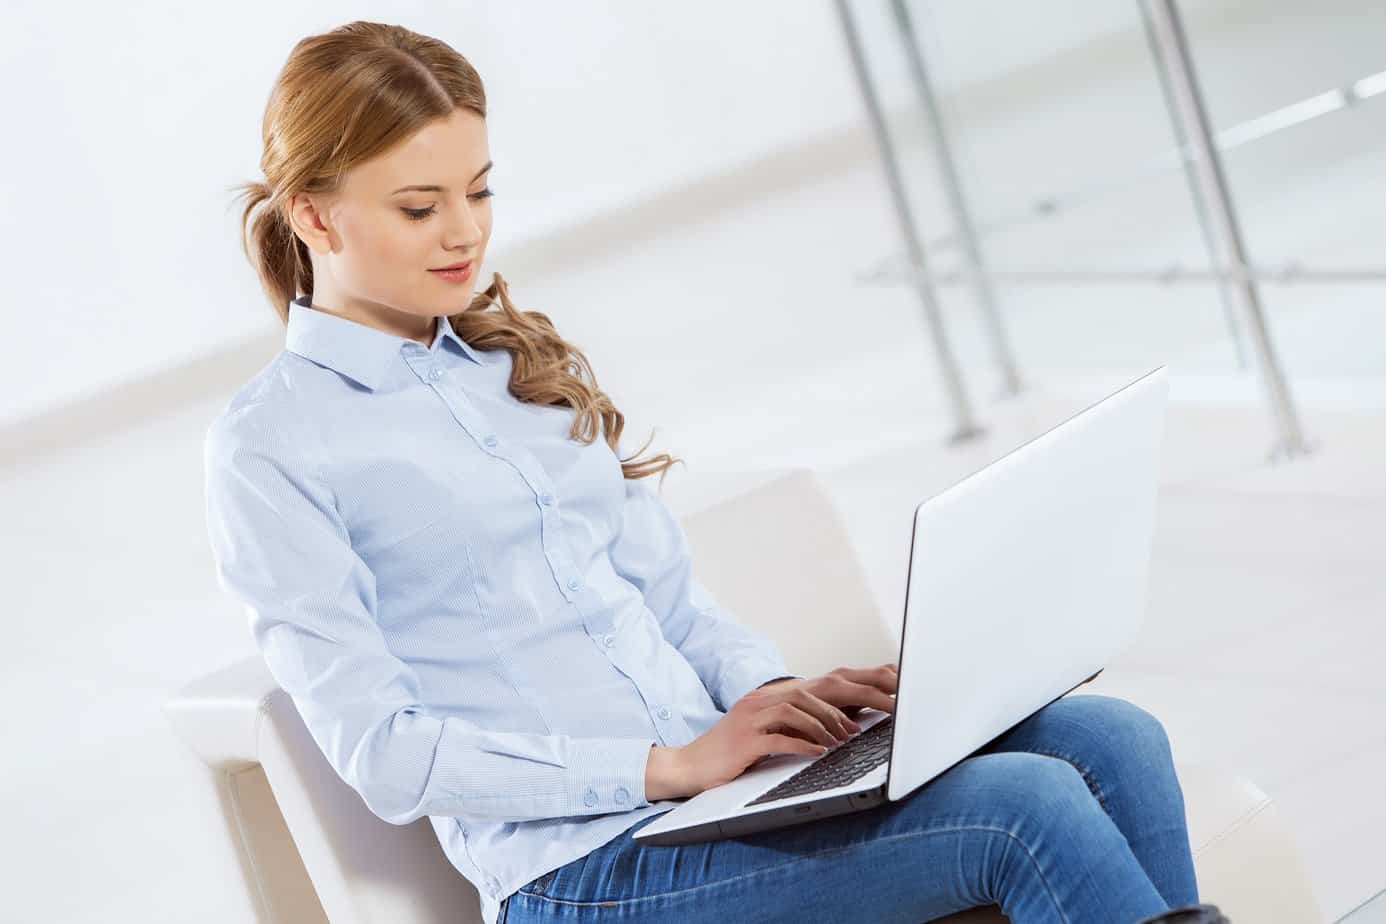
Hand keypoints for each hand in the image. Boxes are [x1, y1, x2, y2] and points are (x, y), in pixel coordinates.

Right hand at [648, 663, 897, 799]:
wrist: (689, 765)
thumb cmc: (729, 753)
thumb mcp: (761, 733)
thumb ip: (788, 726)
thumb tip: (827, 729)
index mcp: (764, 698)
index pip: (808, 689)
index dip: (836, 697)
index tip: (857, 712)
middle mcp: (757, 702)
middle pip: (805, 695)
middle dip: (836, 710)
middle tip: (856, 729)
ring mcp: (749, 720)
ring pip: (794, 711)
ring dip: (821, 726)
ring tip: (840, 742)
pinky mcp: (744, 741)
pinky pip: (778, 738)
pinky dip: (803, 745)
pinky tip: (818, 753)